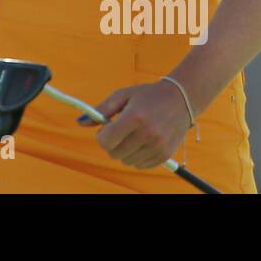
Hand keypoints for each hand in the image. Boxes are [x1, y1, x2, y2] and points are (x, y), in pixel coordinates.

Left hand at [78, 80, 192, 168]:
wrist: (181, 99)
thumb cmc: (148, 95)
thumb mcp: (122, 95)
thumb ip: (101, 109)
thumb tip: (80, 122)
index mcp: (134, 117)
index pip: (105, 141)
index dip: (101, 136)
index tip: (106, 128)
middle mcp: (147, 134)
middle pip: (114, 153)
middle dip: (112, 143)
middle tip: (120, 130)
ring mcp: (157, 146)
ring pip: (126, 160)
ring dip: (124, 150)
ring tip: (133, 134)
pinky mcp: (165, 154)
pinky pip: (140, 165)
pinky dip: (136, 156)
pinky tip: (142, 142)